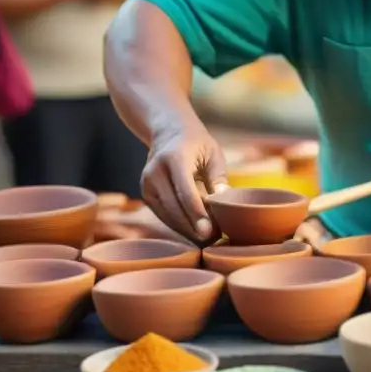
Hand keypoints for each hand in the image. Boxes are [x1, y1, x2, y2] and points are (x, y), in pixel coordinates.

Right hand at [141, 121, 227, 242]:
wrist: (169, 132)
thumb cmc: (197, 144)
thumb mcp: (213, 153)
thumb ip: (218, 177)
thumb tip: (225, 202)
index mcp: (174, 158)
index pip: (185, 192)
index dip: (197, 214)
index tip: (209, 231)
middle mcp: (155, 171)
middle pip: (174, 208)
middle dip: (194, 227)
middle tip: (214, 239)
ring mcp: (146, 183)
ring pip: (167, 215)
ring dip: (187, 230)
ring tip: (208, 239)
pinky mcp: (145, 194)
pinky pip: (163, 214)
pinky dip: (178, 225)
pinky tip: (194, 232)